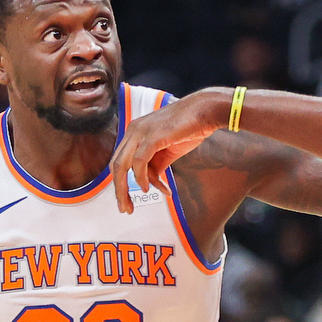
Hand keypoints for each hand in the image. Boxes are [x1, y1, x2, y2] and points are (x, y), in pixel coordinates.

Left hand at [112, 91, 223, 213]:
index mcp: (134, 132)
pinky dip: (142, 177)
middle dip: (119, 190)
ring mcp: (141, 132)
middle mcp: (133, 130)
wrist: (205, 112)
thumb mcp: (167, 151)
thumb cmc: (188, 129)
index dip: (120, 183)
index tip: (125, 201)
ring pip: (123, 165)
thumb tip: (150, 181)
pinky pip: (140, 161)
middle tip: (124, 209)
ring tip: (132, 205)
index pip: (119, 161)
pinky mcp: (153, 136)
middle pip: (116, 165)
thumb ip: (156, 164)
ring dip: (126, 188)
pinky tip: (148, 188)